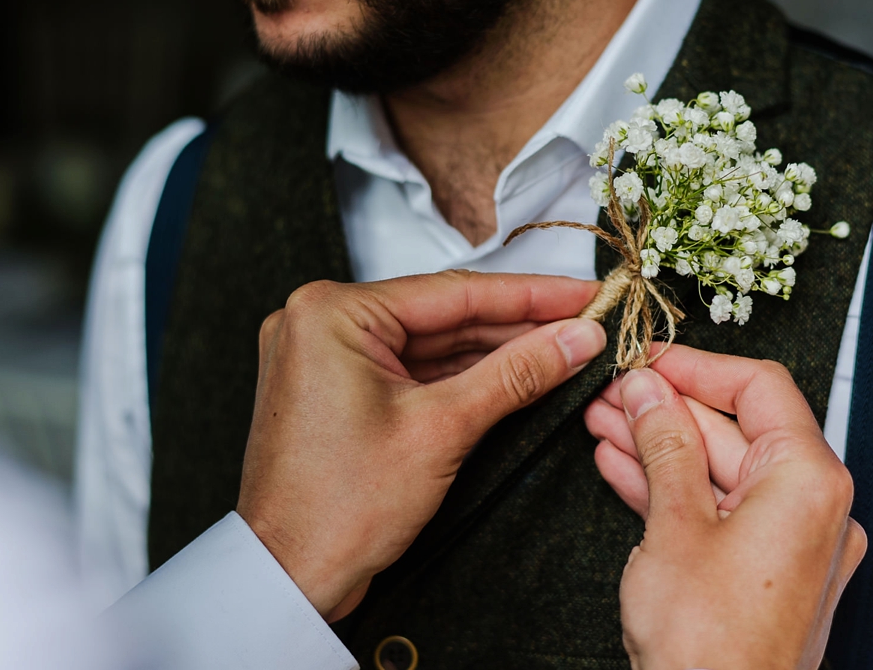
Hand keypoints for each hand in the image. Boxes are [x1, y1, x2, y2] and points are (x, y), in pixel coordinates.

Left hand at [238, 270, 605, 620]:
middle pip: (443, 314)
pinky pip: (411, 369)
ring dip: (495, 350)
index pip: (453, 292)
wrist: (289, 580)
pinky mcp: (337, 388)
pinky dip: (461, 375)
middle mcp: (321, 321)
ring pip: (431, 343)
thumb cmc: (339, 509)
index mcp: (331, 312)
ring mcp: (326, 355)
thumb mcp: (443, 429)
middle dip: (517, 323)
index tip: (583, 294)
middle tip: (583, 321)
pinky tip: (515, 372)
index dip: (530, 294)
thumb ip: (516, 374)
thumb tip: (575, 338)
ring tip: (563, 346)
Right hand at [584, 348, 866, 669]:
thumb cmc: (710, 644)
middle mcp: (814, 508)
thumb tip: (649, 392)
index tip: (646, 360)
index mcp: (810, 481)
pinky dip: (675, 490)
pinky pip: (721, 512)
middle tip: (609, 395)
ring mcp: (792, 545)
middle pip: (738, 430)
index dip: (696, 368)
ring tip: (602, 425)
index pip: (759, 388)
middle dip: (666, 410)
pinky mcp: (766, 575)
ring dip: (661, 447)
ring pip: (722, 472)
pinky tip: (623, 469)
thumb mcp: (675, 524)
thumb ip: (665, 444)